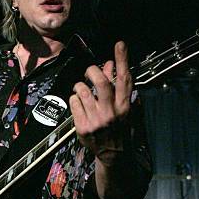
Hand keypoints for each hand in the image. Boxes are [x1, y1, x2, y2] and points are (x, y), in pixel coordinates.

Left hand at [69, 41, 132, 163]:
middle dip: (92, 71)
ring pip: (83, 91)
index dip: (122, 60)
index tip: (119, 44)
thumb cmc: (119, 127)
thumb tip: (108, 64)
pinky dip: (74, 99)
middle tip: (89, 71)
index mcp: (125, 106)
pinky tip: (79, 103)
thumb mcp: (123, 107)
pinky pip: (73, 103)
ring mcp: (96, 120)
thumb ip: (116, 86)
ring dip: (80, 86)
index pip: (124, 79)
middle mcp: (111, 112)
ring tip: (82, 89)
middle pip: (100, 82)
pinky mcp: (83, 127)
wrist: (113, 154)